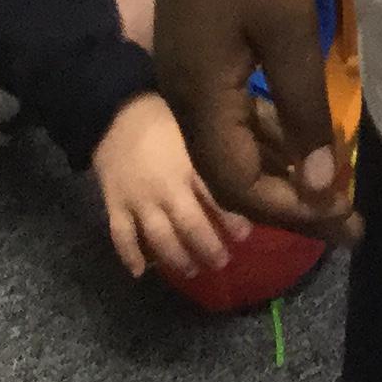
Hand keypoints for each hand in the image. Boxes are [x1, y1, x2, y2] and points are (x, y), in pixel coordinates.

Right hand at [89, 89, 251, 282]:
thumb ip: (227, 142)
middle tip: (223, 262)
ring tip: (192, 271)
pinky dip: (129, 257)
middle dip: (208, 248)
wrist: (115, 108)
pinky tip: (141, 273)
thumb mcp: (202, 122)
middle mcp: (165, 187)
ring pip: (158, 239)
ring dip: (176, 259)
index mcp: (190, 164)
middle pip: (189, 226)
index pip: (216, 198)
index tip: (246, 235)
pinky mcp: (114, 205)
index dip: (232, 220)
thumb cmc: (166, 113)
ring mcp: (138, 200)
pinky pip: (121, 237)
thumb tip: (267, 157)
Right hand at [154, 0, 357, 243]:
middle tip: (346, 217)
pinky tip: (302, 130)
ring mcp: (187, 69)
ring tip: (331, 182)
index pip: (237, 185)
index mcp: (197, 99)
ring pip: (231, 141)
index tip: (342, 220)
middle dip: (289, 199)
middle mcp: (182, 96)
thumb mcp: (289, 31)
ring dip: (280, 165)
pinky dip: (267, 128)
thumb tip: (320, 184)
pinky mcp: (198, 47)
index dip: (290, 210)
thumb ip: (304, 109)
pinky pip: (230, 109)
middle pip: (231, 173)